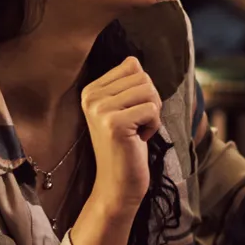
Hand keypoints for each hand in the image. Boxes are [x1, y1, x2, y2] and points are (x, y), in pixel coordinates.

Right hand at [79, 58, 160, 211]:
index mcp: (91, 90)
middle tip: (138, 124)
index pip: (132, 65)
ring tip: (138, 131)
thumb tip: (135, 61)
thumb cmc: (127, 145)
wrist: (117, 183)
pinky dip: (154, 125)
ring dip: (153, 113)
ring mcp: (101, 110)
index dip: (143, 90)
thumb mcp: (123, 109)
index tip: (132, 112)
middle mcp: (91, 97)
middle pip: (143, 77)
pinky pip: (152, 109)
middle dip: (150, 101)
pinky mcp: (115, 124)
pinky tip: (140, 140)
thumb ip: (127, 84)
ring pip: (149, 91)